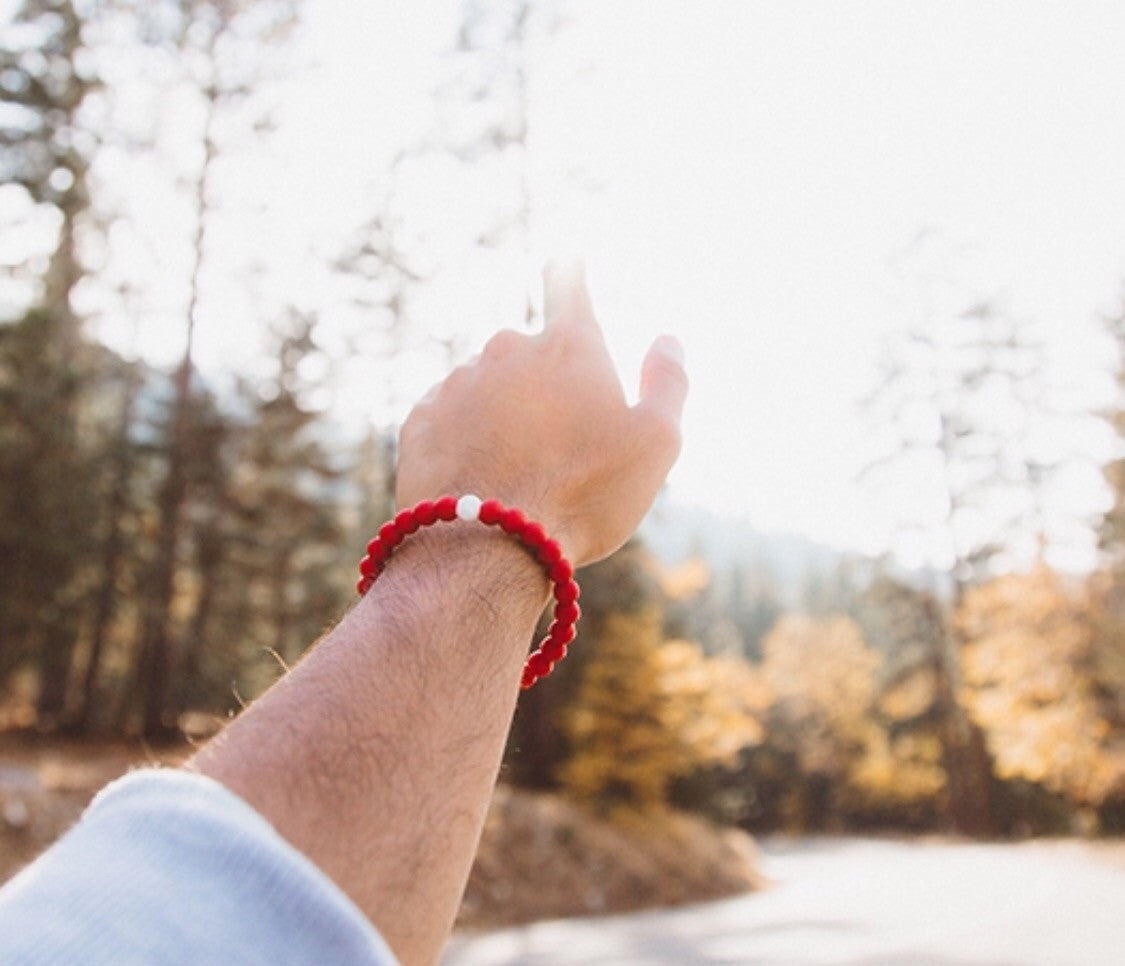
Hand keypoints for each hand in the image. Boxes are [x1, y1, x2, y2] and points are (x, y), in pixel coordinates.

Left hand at [396, 262, 687, 565]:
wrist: (486, 548)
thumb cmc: (583, 495)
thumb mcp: (656, 444)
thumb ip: (669, 383)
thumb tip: (669, 340)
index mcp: (570, 347)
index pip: (569, 285)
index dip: (569, 271)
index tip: (564, 257)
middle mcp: (509, 350)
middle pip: (530, 354)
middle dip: (544, 387)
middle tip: (560, 450)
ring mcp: (459, 382)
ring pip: (488, 388)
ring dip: (502, 416)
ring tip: (518, 475)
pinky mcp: (421, 419)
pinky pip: (450, 417)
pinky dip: (465, 437)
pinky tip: (480, 476)